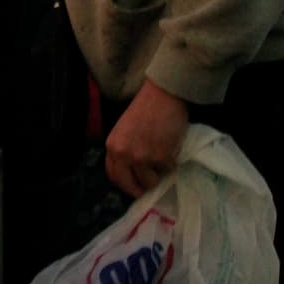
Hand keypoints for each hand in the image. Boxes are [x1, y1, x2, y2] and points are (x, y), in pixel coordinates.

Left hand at [105, 78, 187, 196]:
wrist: (162, 95)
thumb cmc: (145, 109)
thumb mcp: (124, 131)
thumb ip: (124, 151)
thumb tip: (132, 172)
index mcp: (112, 146)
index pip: (114, 175)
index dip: (125, 184)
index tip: (134, 186)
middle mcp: (124, 154)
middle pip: (130, 185)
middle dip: (141, 188)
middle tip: (151, 184)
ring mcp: (142, 157)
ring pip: (151, 181)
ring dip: (159, 173)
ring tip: (162, 156)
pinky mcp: (161, 157)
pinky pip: (168, 170)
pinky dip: (172, 162)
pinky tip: (171, 147)